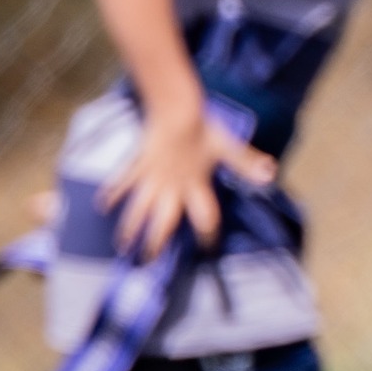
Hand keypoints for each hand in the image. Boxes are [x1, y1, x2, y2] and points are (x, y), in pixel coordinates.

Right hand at [101, 110, 276, 257]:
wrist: (175, 107)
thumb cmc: (204, 128)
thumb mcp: (228, 147)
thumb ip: (247, 163)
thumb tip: (270, 174)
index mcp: (195, 186)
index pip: (204, 218)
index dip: (207, 235)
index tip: (207, 248)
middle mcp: (172, 187)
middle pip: (162, 222)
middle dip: (156, 243)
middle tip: (149, 262)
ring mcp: (151, 178)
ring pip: (138, 209)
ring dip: (130, 228)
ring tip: (122, 247)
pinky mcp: (138, 166)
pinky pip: (122, 183)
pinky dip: (111, 194)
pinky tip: (100, 206)